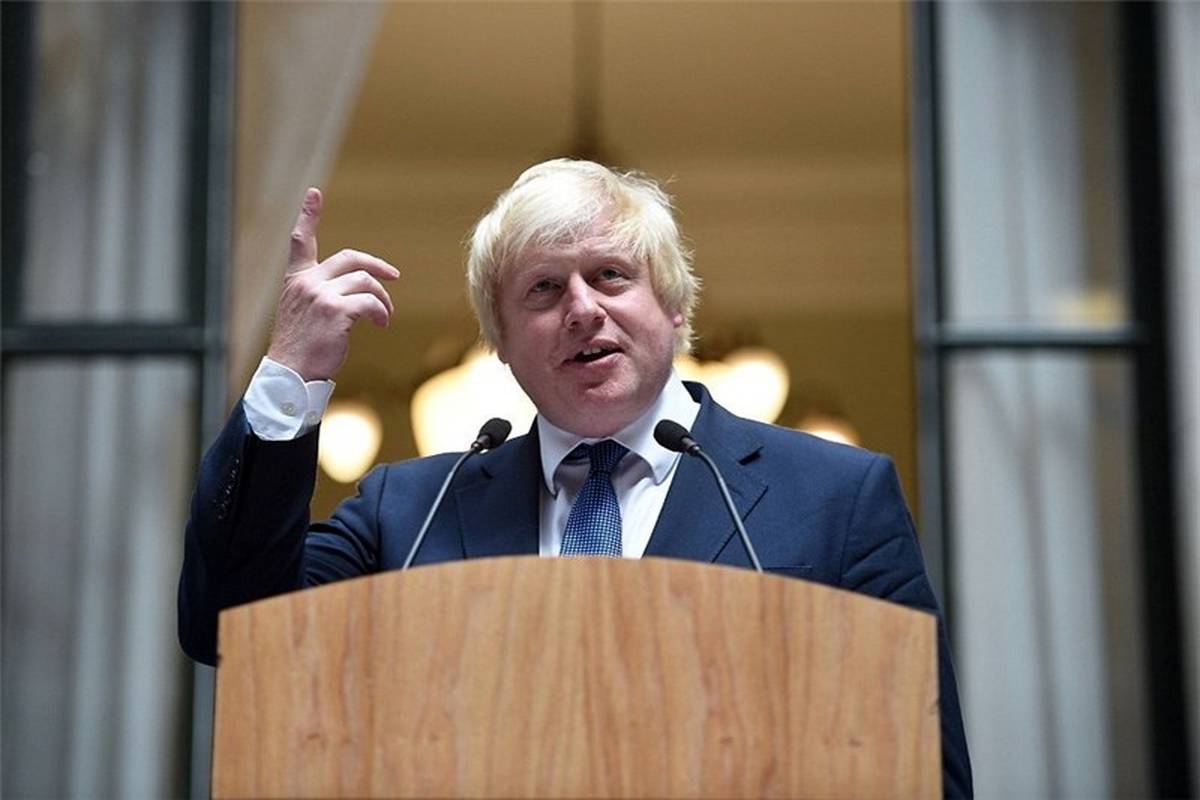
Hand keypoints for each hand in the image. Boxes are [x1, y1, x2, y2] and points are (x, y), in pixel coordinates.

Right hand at [267, 188, 398, 380]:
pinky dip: (382, 312)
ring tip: (385, 316)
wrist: (290, 374)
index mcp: (296, 280)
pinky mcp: (335, 311)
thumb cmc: (301, 348)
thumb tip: (360, 291)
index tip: (314, 192)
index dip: (308, 215)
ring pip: (365, 282)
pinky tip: (382, 323)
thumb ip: (323, 294)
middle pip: (350, 258)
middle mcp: (307, 283)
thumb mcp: (304, 314)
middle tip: (394, 277)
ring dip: (382, 299)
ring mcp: (320, 295)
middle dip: (377, 266)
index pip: (300, 242)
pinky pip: (370, 302)